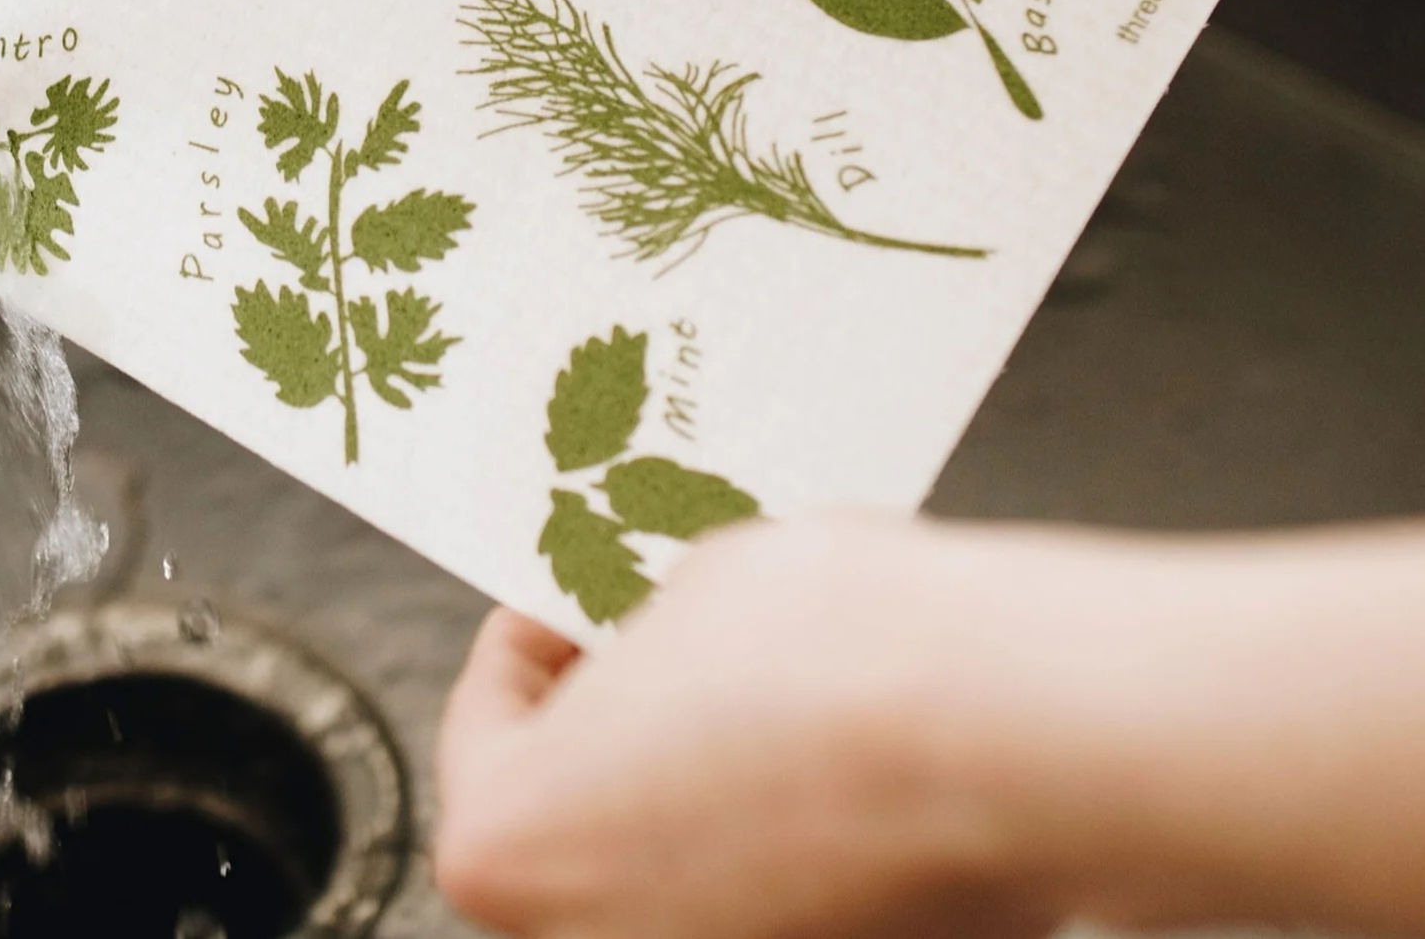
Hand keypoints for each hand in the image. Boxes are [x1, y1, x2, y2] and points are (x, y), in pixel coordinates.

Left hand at [434, 517, 1054, 938]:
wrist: (1012, 732)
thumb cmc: (841, 655)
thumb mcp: (686, 590)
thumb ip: (632, 648)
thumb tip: (651, 660)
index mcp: (512, 849)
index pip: (484, 738)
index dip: (530, 650)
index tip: (565, 612)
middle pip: (577, 825)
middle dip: (615, 736)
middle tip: (661, 653)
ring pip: (679, 882)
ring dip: (700, 804)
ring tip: (762, 709)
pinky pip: (776, 911)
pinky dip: (792, 857)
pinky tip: (836, 780)